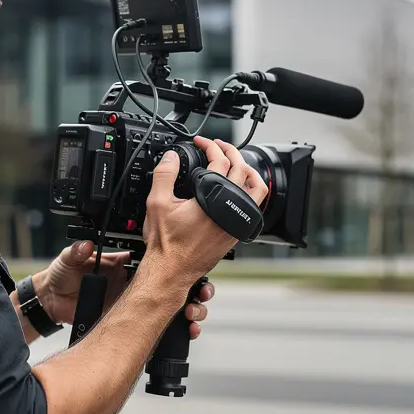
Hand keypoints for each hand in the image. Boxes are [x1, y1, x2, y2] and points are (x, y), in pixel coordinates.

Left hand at [39, 240, 216, 338]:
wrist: (51, 301)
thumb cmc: (61, 275)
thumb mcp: (67, 259)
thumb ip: (77, 252)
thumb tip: (86, 245)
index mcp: (124, 262)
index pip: (158, 258)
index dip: (176, 262)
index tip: (191, 268)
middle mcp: (135, 281)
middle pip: (174, 281)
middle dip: (194, 287)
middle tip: (202, 293)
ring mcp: (135, 301)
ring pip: (173, 303)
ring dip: (190, 308)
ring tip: (195, 314)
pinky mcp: (131, 319)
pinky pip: (159, 323)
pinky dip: (177, 328)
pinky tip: (188, 331)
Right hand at [140, 135, 268, 292]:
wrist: (171, 270)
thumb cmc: (166, 244)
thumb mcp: (157, 203)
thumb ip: (164, 174)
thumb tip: (171, 156)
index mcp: (213, 198)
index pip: (219, 161)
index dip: (209, 146)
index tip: (200, 142)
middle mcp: (230, 209)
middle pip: (241, 169)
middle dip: (230, 151)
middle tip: (218, 145)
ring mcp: (236, 222)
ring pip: (256, 189)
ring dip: (248, 170)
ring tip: (236, 163)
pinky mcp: (236, 232)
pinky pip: (253, 206)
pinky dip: (248, 191)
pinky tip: (236, 190)